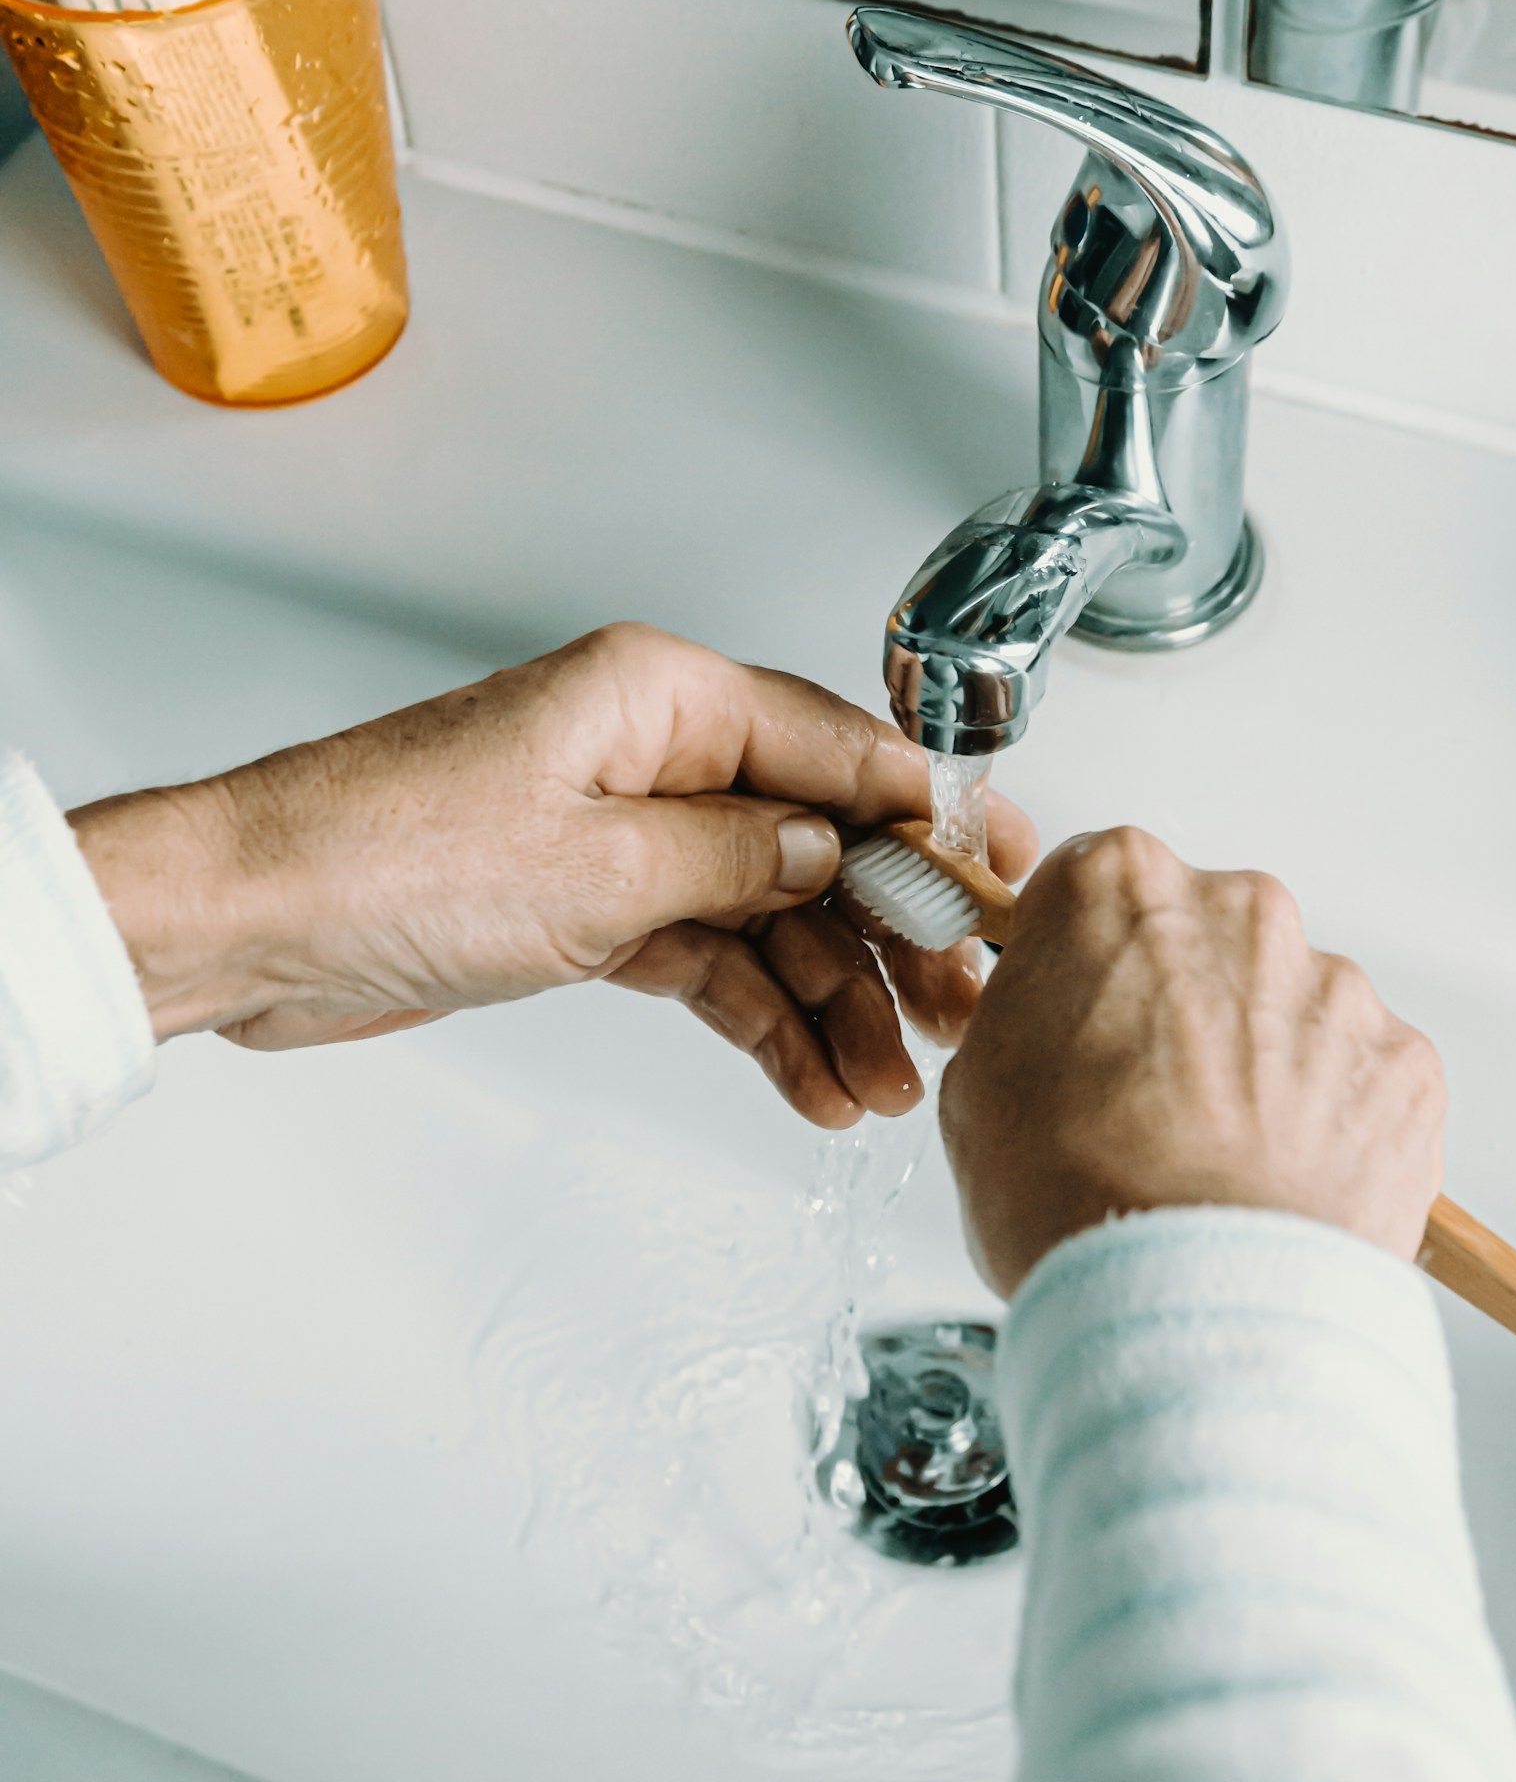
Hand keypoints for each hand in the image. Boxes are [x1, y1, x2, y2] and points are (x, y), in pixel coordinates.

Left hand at [71, 624, 1036, 1129]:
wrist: (253, 927)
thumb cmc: (381, 857)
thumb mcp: (599, 865)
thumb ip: (739, 856)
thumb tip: (834, 851)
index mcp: (657, 697)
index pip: (835, 748)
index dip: (927, 818)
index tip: (996, 877)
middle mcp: (646, 754)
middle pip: (814, 840)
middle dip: (887, 933)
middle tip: (951, 1012)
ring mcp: (618, 835)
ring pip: (768, 915)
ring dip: (830, 1001)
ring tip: (879, 1084)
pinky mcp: (585, 909)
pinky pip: (707, 961)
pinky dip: (759, 1020)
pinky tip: (809, 1083)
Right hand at [940, 827, 1444, 1296]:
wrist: (1194, 1297)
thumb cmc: (1076, 1197)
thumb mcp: (978, 1091)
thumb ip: (1024, 1022)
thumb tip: (1049, 1032)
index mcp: (1120, 888)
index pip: (1100, 890)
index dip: (1087, 965)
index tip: (1084, 1018)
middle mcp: (1240, 910)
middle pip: (1209, 940)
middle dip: (1186, 1009)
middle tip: (1151, 1110)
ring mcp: (1333, 986)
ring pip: (1291, 1011)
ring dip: (1263, 1068)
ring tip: (1223, 1165)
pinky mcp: (1404, 1062)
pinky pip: (1362, 1078)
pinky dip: (1332, 1123)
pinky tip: (1282, 1184)